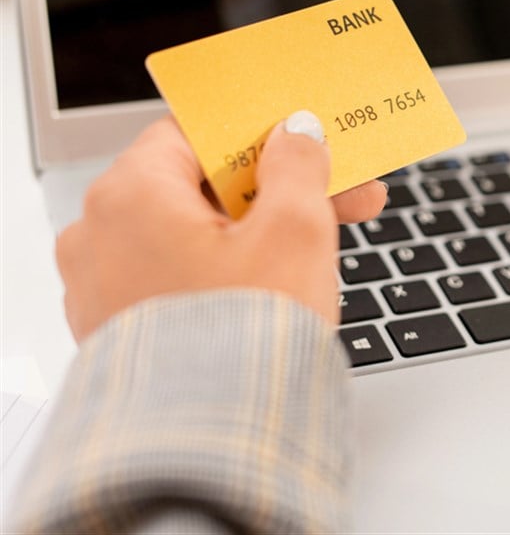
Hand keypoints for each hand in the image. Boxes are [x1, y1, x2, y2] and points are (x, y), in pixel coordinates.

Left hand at [56, 112, 386, 341]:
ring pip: (189, 232)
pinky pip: (173, 276)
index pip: (197, 132)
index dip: (263, 137)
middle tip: (342, 200)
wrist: (214, 444)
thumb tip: (297, 134)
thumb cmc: (245, 337)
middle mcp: (98, 234)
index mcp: (130, 194)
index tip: (309, 148)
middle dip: (277, 190)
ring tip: (317, 251)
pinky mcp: (116, 328)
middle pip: (199, 185)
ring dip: (256, 231)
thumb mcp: (295, 231)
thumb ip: (298, 166)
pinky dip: (221, 271)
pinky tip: (271, 285)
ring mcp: (100, 285)